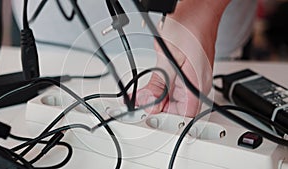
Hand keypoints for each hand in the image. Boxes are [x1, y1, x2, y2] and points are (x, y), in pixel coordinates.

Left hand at [134, 0, 228, 116]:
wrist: (197, 9)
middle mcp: (198, 86)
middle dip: (156, 108)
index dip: (164, 119)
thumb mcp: (168, 56)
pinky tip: (150, 86)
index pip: (183, 117)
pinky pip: (172, 89)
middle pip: (176, 111)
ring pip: (172, 101)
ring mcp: (192, 80)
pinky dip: (159, 90)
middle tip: (139, 103)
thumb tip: (149, 104)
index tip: (146, 115)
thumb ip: (159, 84)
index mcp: (198, 85)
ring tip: (143, 93)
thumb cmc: (189, 25)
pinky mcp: (186, 75)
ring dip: (156, 98)